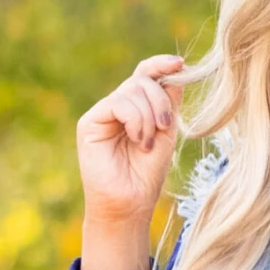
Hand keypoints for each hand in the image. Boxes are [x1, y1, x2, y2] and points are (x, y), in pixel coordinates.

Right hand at [76, 55, 184, 269]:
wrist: (129, 205)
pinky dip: (136, 121)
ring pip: (133, 90)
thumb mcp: (165, 134)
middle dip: (160, 100)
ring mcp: (102, 113)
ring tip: (147, 144)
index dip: (161, 65)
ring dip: (149, 116)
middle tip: (164, 126)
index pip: (146, 75)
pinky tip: (138, 141)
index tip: (179, 64)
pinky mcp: (90, 122)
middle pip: (142, 80)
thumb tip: (177, 69)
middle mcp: (117, 107)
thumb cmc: (147, 176)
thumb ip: (168, 103)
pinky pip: (119, 103)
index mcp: (135, 108)